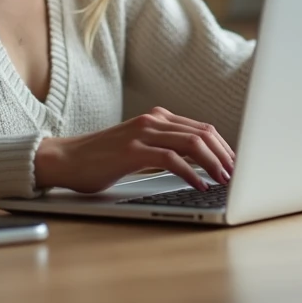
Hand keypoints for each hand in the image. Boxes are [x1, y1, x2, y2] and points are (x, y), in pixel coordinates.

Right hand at [34, 107, 235, 192]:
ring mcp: (142, 134)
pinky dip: (191, 173)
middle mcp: (152, 120)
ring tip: (224, 180)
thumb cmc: (101, 158)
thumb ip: (164, 147)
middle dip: (225, 155)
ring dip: (213, 164)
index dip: (223, 147)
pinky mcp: (132, 151)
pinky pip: (171, 160)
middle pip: (203, 133)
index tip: (235, 165)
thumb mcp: (139, 147)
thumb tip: (198, 164)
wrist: (65, 159)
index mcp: (157, 117)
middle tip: (237, 175)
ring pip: (191, 144)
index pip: (202, 128)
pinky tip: (199, 185)